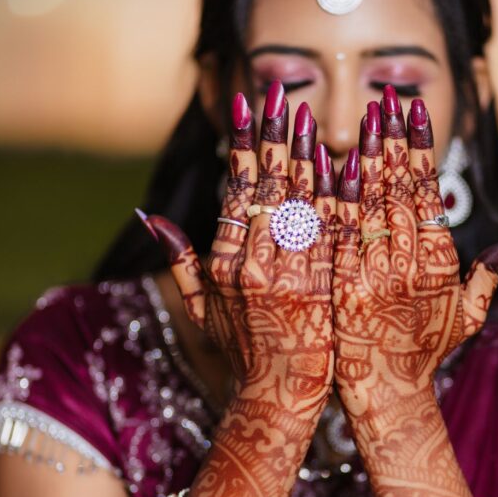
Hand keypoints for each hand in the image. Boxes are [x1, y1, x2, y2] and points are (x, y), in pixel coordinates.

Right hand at [138, 81, 335, 420]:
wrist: (274, 401)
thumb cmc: (242, 352)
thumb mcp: (201, 308)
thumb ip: (180, 260)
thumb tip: (150, 217)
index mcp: (223, 263)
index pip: (234, 192)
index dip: (242, 147)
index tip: (250, 107)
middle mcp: (250, 266)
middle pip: (266, 191)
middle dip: (275, 139)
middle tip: (285, 95)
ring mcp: (285, 280)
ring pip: (298, 208)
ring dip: (305, 158)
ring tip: (313, 117)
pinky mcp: (318, 294)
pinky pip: (330, 238)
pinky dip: (338, 202)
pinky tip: (348, 168)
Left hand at [332, 86, 497, 416]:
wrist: (385, 396)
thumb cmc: (424, 355)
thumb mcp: (466, 318)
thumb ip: (489, 275)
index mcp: (439, 264)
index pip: (428, 193)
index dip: (420, 148)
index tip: (412, 110)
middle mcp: (410, 267)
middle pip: (398, 190)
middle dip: (392, 139)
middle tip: (384, 96)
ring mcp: (374, 277)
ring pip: (368, 205)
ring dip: (365, 156)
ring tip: (359, 115)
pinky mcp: (341, 289)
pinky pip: (336, 235)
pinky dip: (332, 197)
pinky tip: (327, 162)